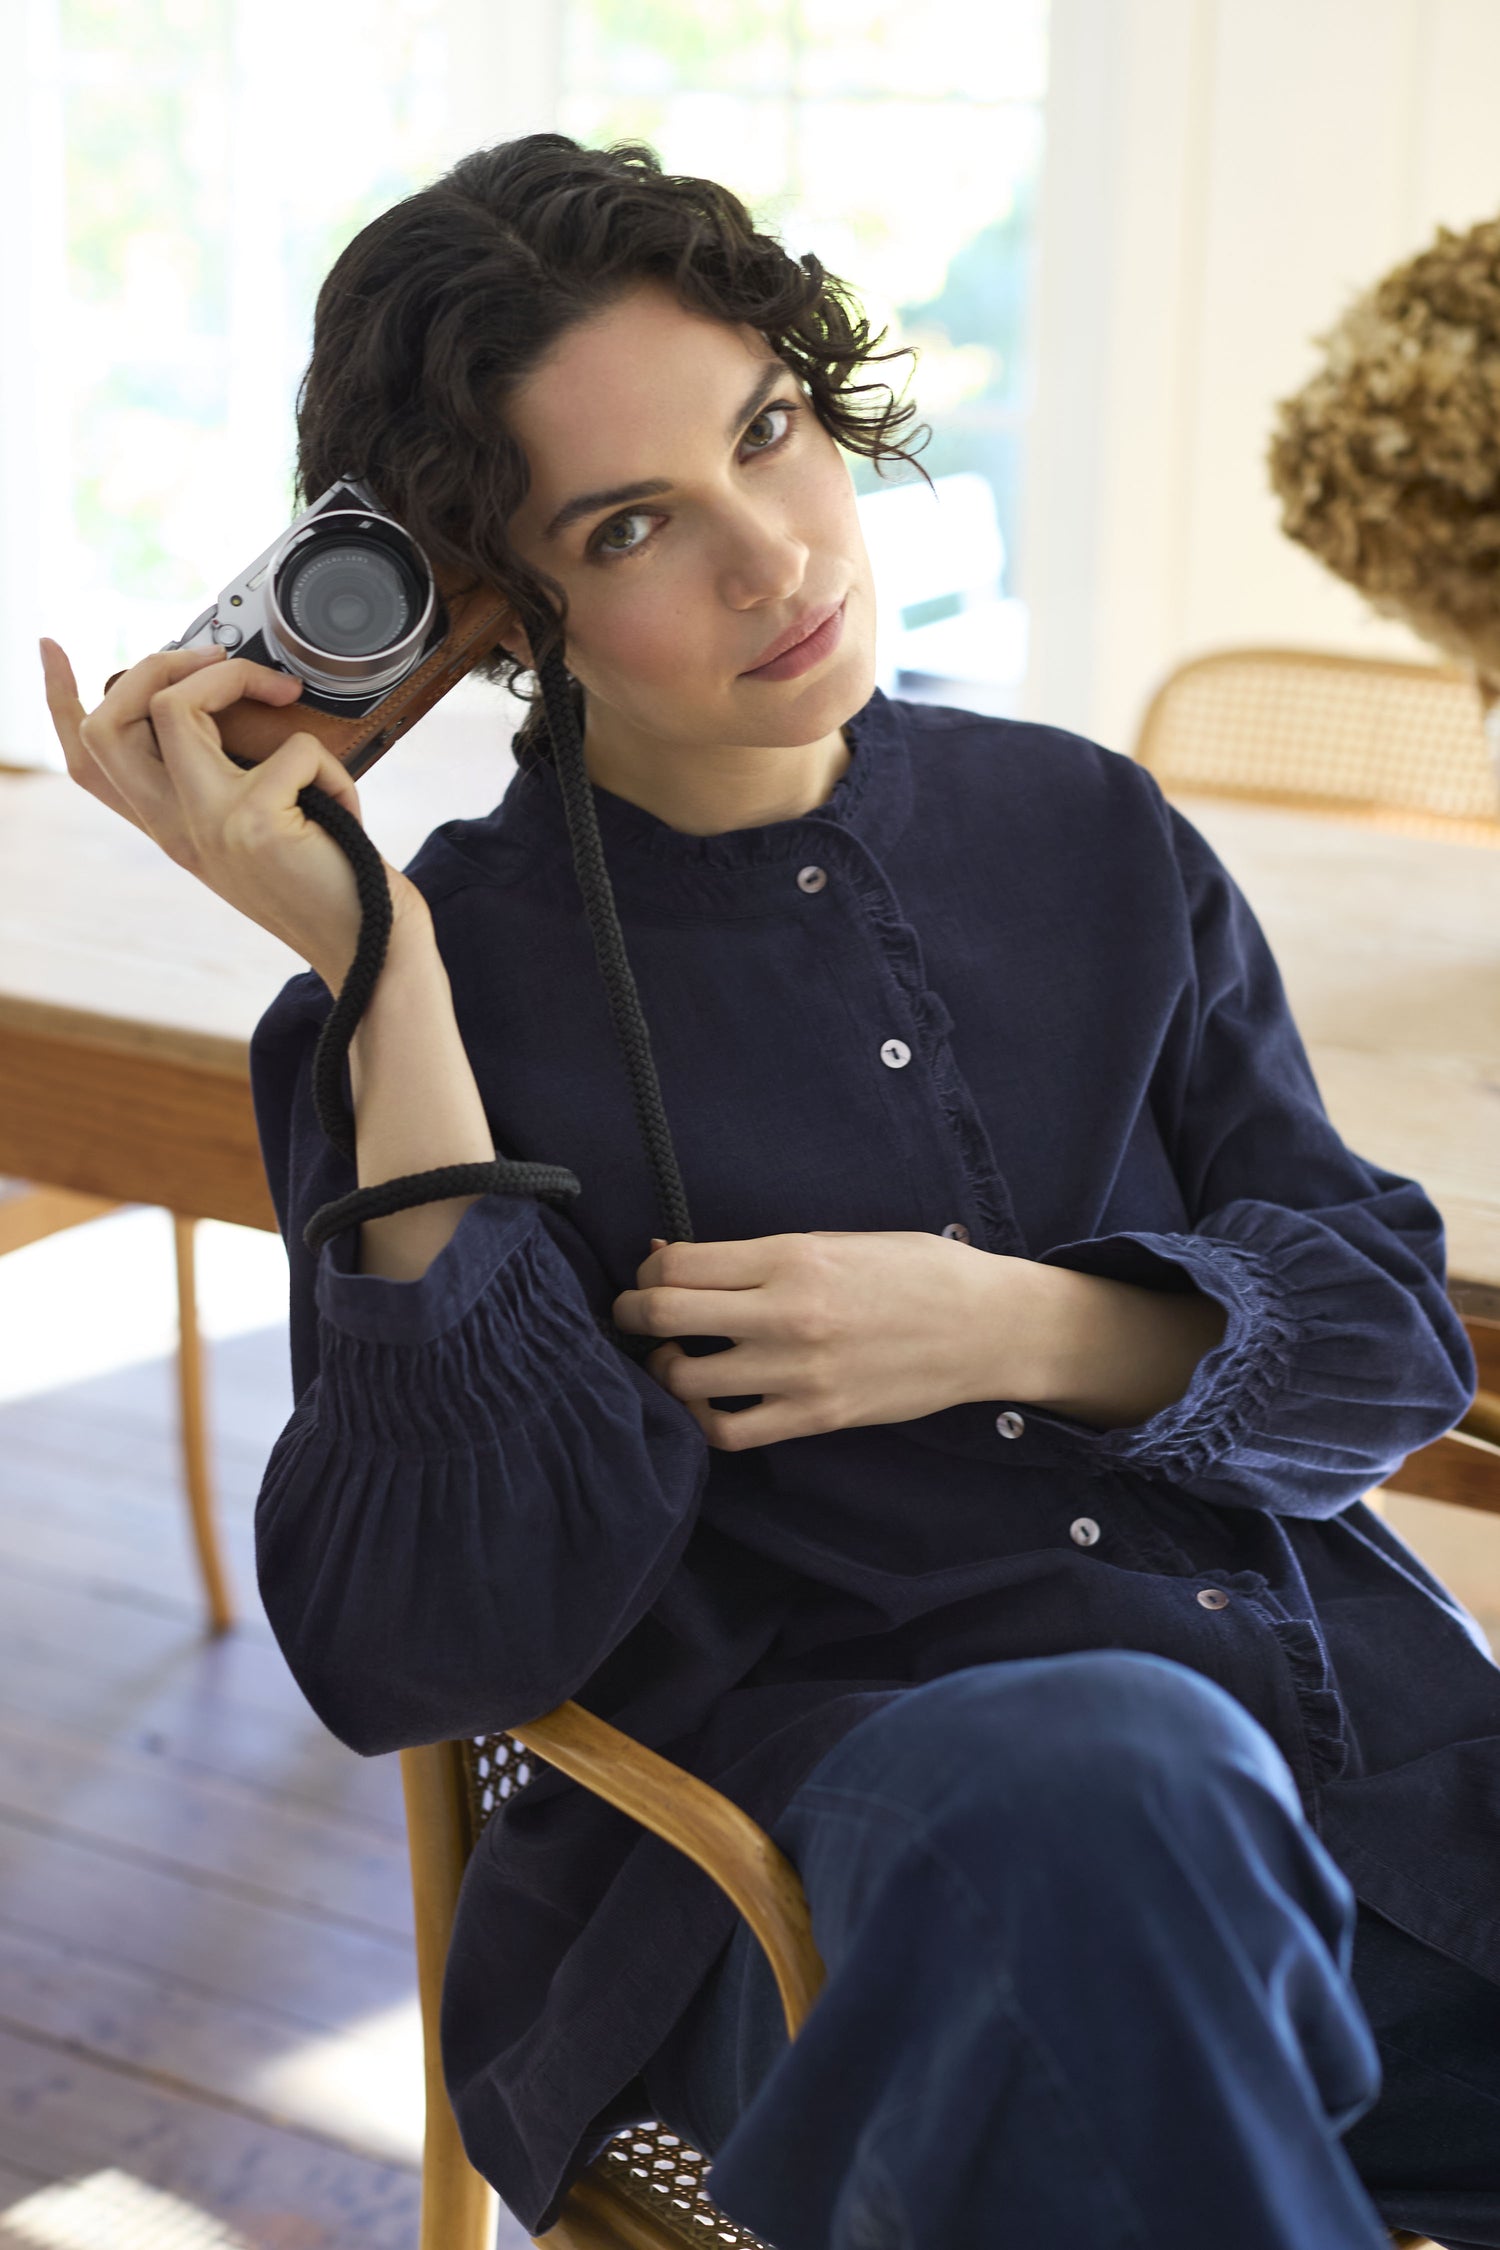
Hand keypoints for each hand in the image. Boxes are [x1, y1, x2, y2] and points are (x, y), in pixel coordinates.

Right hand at [39, 638, 431, 986]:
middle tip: (220, 656)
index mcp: (170, 825)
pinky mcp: (254, 822)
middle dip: (158, 663)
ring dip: (236, 677)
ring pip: (173, 705)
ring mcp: (206, 824)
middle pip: (108, 722)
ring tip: (284, 695)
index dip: (60, 699)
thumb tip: (235, 699)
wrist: (366, 950)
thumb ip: (227, 778)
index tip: (52, 647)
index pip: (89, 761)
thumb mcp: (257, 828)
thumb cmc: (327, 885)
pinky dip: (332, 764)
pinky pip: (294, 746)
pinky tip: (344, 804)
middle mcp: (174, 827)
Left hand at [611, 1230, 1029, 1449]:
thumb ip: (757, 1255)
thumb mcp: (835, 1240)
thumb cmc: (914, 1271)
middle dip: (629, 1313)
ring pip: (684, 1380)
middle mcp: (787, 1313)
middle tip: (629, 1315)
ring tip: (670, 1360)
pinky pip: (728, 1431)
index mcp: (791, 1256)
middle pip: (663, 1315)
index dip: (646, 1269)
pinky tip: (706, 1400)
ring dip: (661, 1369)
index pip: (675, 1265)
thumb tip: (673, 1257)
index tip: (650, 1273)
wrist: (984, 1327)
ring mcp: (799, 1372)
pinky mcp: (815, 1417)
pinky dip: (701, 1418)